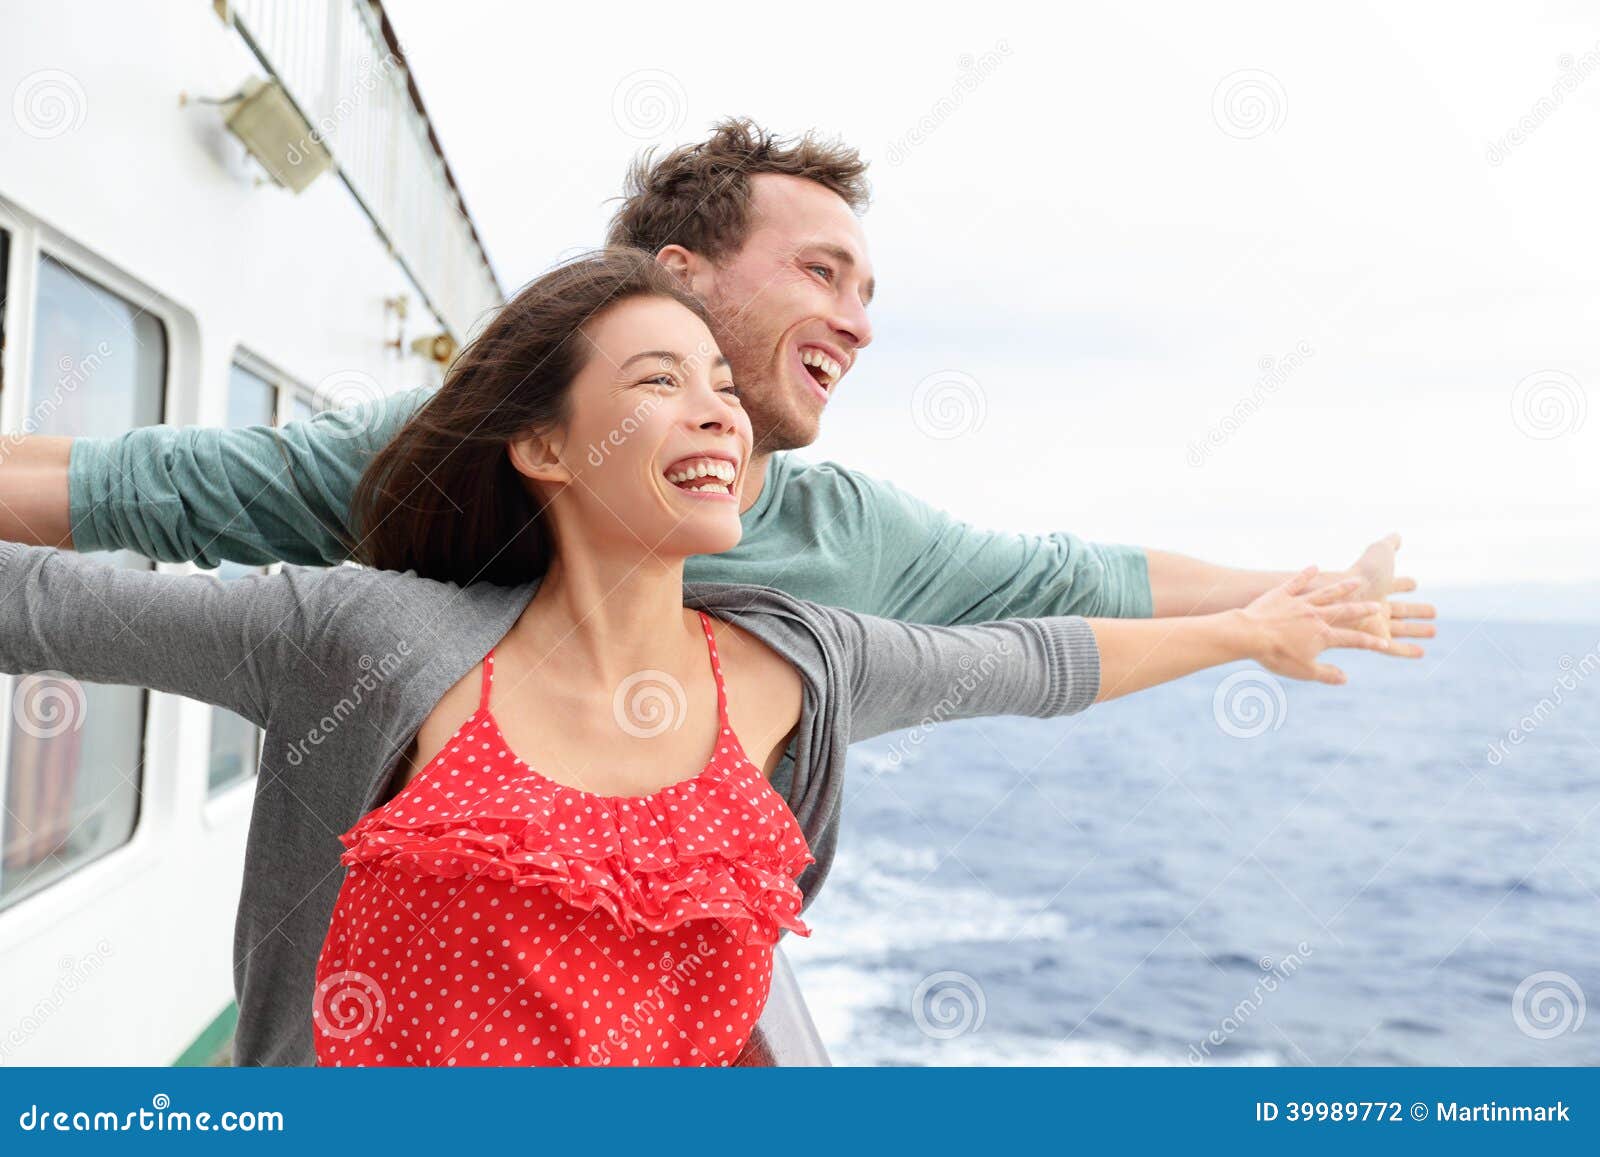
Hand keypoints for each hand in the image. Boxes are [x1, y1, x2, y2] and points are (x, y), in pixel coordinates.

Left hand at [1238, 566, 1397, 684]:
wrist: (1249, 635)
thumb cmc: (1276, 656)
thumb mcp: (1304, 671)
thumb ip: (1326, 674)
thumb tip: (1346, 678)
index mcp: (1323, 635)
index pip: (1354, 639)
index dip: (1371, 642)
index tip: (1385, 643)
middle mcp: (1316, 616)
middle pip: (1345, 611)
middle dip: (1363, 610)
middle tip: (1378, 605)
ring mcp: (1299, 602)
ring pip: (1326, 593)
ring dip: (1343, 587)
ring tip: (1357, 581)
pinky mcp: (1281, 594)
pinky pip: (1296, 582)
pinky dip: (1306, 574)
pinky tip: (1314, 566)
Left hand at [1336, 532, 1436, 655]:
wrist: (1341, 598)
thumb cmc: (1361, 574)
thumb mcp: (1380, 553)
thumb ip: (1390, 544)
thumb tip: (1397, 535)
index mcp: (1375, 585)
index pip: (1393, 585)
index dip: (1403, 584)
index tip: (1414, 583)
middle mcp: (1373, 605)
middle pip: (1399, 609)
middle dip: (1415, 610)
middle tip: (1433, 611)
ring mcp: (1372, 623)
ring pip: (1399, 629)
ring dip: (1416, 630)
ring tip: (1434, 631)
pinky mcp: (1373, 641)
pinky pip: (1393, 649)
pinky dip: (1407, 651)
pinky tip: (1422, 653)